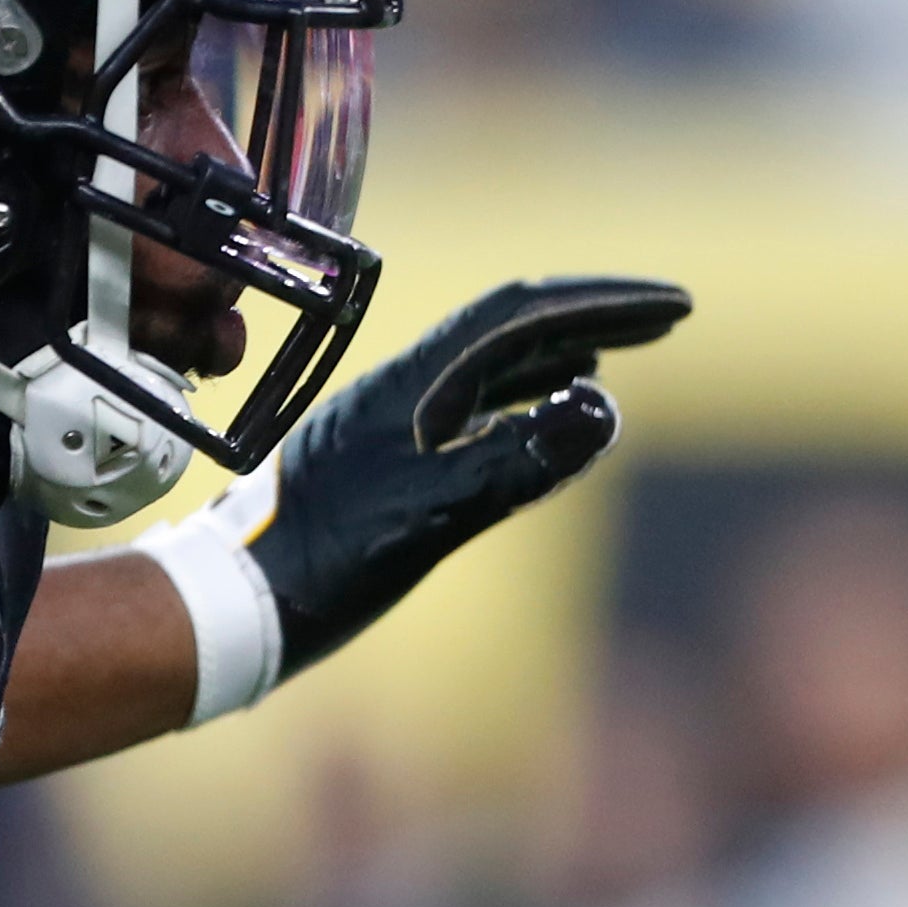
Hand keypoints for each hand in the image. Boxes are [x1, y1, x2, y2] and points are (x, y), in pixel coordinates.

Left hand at [255, 276, 690, 673]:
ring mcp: (391, 423)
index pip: (521, 314)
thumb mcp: (430, 517)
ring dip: (557, 355)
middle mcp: (402, 390)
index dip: (602, 301)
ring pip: (489, 369)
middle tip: (667, 319)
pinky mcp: (384, 461)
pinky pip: (469, 410)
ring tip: (617, 355)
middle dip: (592, 317)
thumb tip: (601, 407)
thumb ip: (515, 463)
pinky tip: (537, 422)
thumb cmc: (324, 566)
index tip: (674, 307)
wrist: (233, 604)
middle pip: (510, 329)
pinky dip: (520, 403)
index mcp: (412, 384)